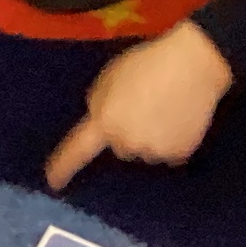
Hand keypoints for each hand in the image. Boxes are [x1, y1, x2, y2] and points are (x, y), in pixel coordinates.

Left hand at [45, 24, 234, 190]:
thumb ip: (100, 103)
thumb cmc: (148, 63)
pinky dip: (173, 139)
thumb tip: (102, 121)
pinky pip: (169, 152)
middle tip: (144, 104)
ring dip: (150, 136)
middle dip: (127, 131)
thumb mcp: (110, 77)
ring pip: (145, 150)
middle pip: (120, 146)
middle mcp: (125, 144)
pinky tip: (180, 117)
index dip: (62, 168)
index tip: (52, 183)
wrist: (193, 65)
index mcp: (104, 121)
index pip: (77, 150)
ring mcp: (153, 152)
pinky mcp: (178, 155)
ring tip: (165, 107)